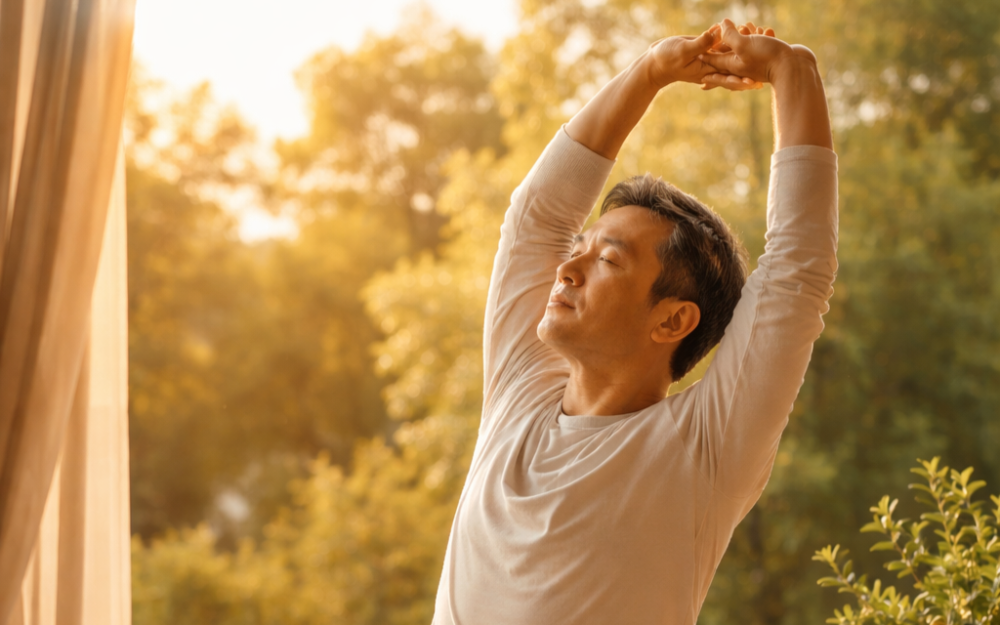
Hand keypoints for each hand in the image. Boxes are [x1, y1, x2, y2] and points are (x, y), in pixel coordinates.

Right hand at [645, 27, 755, 88]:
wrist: (656, 61)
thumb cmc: (665, 58)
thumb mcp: (683, 50)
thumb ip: (700, 43)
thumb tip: (716, 34)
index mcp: (706, 71)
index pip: (726, 78)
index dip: (740, 80)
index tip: (753, 83)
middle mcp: (710, 67)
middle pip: (734, 71)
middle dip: (749, 72)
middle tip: (765, 77)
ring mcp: (710, 58)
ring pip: (732, 57)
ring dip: (747, 54)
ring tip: (763, 52)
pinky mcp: (708, 48)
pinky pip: (725, 46)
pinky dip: (737, 42)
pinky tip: (750, 35)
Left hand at [698, 19, 812, 90]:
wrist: (794, 67)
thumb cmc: (767, 57)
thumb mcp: (743, 45)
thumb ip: (729, 35)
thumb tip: (721, 24)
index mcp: (731, 65)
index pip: (712, 59)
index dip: (703, 51)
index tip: (694, 50)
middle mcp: (741, 66)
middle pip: (727, 54)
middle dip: (727, 41)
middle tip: (721, 34)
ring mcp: (755, 63)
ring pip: (746, 48)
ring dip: (747, 35)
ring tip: (749, 26)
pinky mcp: (768, 58)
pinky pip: (761, 46)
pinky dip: (761, 37)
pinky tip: (765, 31)